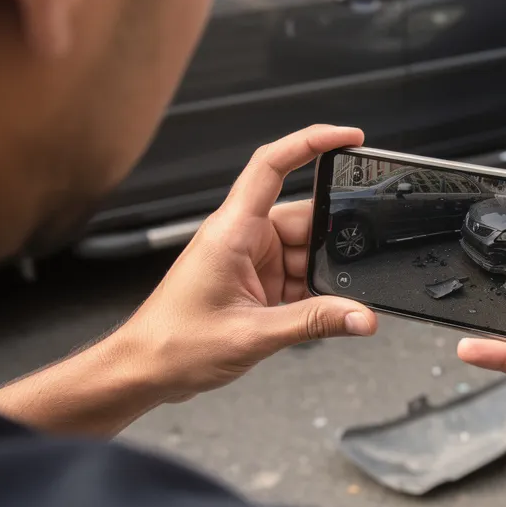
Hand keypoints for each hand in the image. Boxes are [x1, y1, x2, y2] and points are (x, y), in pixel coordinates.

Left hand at [117, 125, 378, 401]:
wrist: (145, 369)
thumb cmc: (173, 343)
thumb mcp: (253, 335)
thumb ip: (314, 322)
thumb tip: (361, 316)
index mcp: (232, 231)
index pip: (272, 165)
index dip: (311, 141)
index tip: (348, 137)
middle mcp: (241, 236)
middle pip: (303, 217)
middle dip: (331, 242)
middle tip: (349, 270)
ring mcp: (248, 256)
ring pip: (305, 249)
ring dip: (319, 274)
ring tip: (325, 304)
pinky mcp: (254, 278)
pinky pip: (297, 272)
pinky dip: (311, 290)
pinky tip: (314, 311)